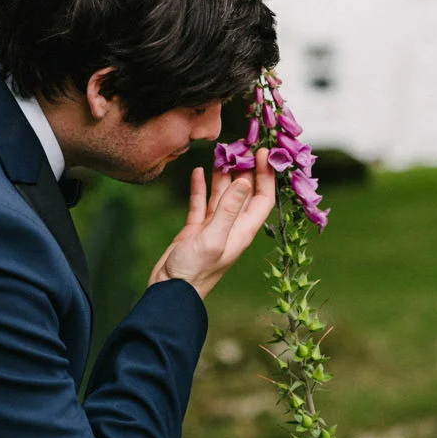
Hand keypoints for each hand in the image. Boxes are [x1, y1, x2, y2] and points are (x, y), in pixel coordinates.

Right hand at [149, 149, 276, 298]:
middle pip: (244, 192)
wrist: (170, 292)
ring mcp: (213, 227)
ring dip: (223, 174)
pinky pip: (201, 202)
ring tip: (222, 151)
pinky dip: (201, 187)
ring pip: (222, 194)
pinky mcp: (196, 229)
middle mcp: (232, 226)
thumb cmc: (194, 271)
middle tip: (241, 144)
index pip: (262, 198)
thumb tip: (246, 181)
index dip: (266, 175)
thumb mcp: (214, 238)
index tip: (263, 151)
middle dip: (245, 169)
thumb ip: (228, 209)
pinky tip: (200, 170)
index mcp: (243, 230)